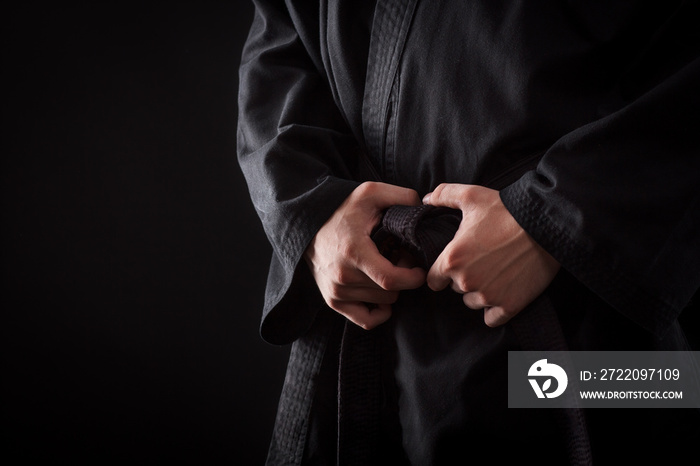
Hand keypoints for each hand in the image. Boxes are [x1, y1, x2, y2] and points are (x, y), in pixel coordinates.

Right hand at [304, 182, 426, 328]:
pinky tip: (381, 293)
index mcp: (354, 253)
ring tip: (386, 268)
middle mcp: (343, 277)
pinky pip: (366, 320)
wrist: (306, 223)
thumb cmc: (341, 209)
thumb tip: (425, 208)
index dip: (412, 277)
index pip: (391, 280)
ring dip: (391, 290)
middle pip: (390, 292)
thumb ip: (401, 196)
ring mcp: (336, 292)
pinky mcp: (333, 301)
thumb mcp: (370, 192)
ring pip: (382, 303)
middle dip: (404, 278)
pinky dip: (380, 311)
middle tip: (400, 259)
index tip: (419, 267)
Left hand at [423, 183, 559, 325]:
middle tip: (482, 261)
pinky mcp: (509, 306)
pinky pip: (492, 319)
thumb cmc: (507, 210)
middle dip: (464, 278)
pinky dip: (496, 309)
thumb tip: (425, 200)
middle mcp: (466, 282)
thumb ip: (443, 195)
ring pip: (473, 303)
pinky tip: (503, 291)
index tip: (455, 264)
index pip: (433, 280)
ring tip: (496, 272)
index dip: (442, 272)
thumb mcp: (472, 196)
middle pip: (455, 290)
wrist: (547, 226)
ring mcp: (488, 296)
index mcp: (452, 260)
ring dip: (480, 292)